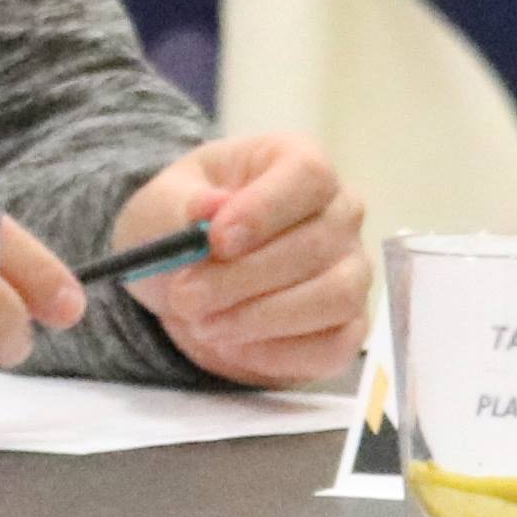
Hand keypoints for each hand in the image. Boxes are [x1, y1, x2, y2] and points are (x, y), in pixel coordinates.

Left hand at [105, 134, 368, 387]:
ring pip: (333, 297)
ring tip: (203, 324)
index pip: (310, 175)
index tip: (216, 240)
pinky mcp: (346, 326)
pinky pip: (333, 347)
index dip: (266, 208)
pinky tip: (233, 346)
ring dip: (261, 318)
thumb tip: (210, 208)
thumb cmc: (183, 223)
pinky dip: (279, 354)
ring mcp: (351, 270)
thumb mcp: (165, 203)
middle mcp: (340, 212)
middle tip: (186, 297)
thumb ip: (184, 205)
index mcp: (299, 162)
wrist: (185, 275)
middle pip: (317, 243)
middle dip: (244, 277)